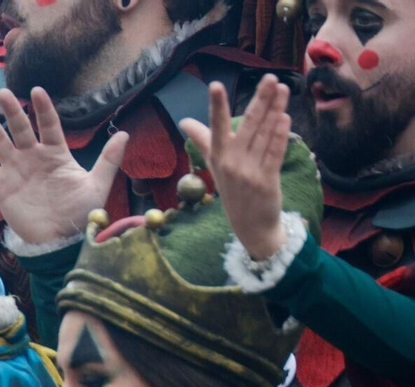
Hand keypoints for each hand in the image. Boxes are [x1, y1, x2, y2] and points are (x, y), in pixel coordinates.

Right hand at [0, 87, 129, 246]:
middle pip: (20, 127)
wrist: (58, 242)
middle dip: (11, 109)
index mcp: (57, 154)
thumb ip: (109, 159)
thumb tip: (124, 133)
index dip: (43, 109)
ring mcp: (15, 170)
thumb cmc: (80, 214)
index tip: (37, 90)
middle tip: (2, 92)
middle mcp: (34, 158)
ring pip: (0, 141)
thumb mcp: (97, 185)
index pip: (49, 125)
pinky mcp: (0, 186)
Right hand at [179, 76, 291, 261]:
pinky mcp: (267, 180)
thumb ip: (203, 140)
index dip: (217, 106)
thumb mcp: (215, 166)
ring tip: (283, 89)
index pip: (216, 126)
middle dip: (260, 99)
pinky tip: (285, 117)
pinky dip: (280, 134)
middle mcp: (231, 163)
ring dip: (275, 110)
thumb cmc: (233, 190)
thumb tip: (184, 122)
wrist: (250, 225)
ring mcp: (249, 172)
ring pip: (264, 134)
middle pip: (248, 125)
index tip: (215, 85)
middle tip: (271, 78)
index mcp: (218, 157)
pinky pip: (274, 152)